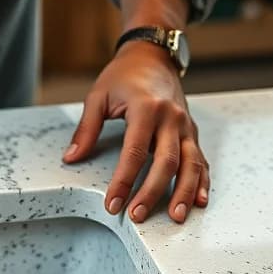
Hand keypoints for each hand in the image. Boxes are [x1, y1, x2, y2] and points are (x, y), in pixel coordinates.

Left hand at [63, 41, 209, 223]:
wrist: (153, 56)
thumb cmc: (123, 75)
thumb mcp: (98, 96)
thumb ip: (86, 129)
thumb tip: (71, 158)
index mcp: (146, 108)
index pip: (134, 153)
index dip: (123, 181)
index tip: (113, 203)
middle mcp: (171, 118)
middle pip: (166, 162)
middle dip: (152, 192)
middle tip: (138, 216)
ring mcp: (186, 126)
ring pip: (190, 163)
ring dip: (184, 192)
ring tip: (175, 217)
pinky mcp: (192, 132)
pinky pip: (200, 160)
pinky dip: (201, 182)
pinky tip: (199, 201)